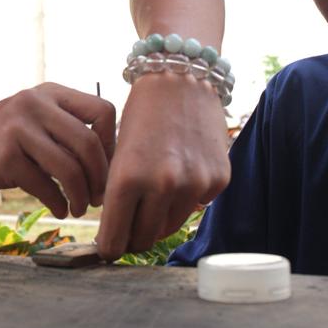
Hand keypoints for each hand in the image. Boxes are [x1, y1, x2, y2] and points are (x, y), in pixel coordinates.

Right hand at [0, 83, 115, 218]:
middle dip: (100, 177)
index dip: (111, 144)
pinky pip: (45, 185)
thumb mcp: (37, 119)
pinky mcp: (5, 157)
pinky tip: (59, 209)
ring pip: (68, 167)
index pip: (103, 110)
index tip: (105, 168)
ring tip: (79, 207)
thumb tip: (112, 160)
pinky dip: (58, 202)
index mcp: (51, 93)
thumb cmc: (6, 138)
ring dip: (80, 195)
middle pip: (88, 143)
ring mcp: (19, 129)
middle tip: (99, 197)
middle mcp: (36, 104)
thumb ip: (68, 129)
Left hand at [95, 73, 229, 260]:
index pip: (114, 240)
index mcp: (128, 178)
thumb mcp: (119, 153)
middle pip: (143, 240)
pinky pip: (196, 206)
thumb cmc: (142, 114)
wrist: (182, 79)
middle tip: (129, 226)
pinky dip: (186, 198)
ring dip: (159, 219)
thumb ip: (117, 195)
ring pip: (170, 227)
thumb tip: (117, 236)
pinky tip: (181, 171)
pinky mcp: (218, 180)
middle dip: (133, 237)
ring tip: (154, 194)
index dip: (109, 248)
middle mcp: (163, 185)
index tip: (108, 248)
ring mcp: (194, 184)